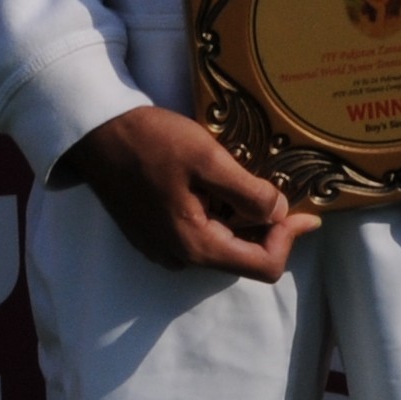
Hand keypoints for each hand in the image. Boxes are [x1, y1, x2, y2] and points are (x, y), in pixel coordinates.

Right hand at [63, 106, 320, 279]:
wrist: (95, 133)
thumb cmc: (151, 141)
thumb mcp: (208, 158)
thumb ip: (248, 192)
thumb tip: (280, 214)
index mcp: (196, 246)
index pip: (263, 266)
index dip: (289, 239)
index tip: (305, 210)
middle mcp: (180, 258)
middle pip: (244, 257)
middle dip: (268, 227)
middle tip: (281, 188)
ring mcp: (163, 248)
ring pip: (223, 244)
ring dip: (243, 218)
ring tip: (249, 179)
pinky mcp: (154, 234)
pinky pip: (201, 233)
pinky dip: (220, 214)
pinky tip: (218, 182)